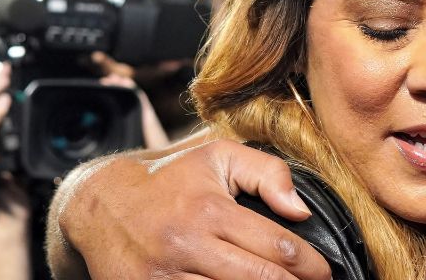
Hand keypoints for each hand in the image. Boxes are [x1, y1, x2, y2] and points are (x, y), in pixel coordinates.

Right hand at [47, 137, 331, 279]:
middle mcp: (188, 246)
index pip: (277, 246)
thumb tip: (301, 210)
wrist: (101, 205)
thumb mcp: (217, 157)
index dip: (311, 265)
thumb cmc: (170, 180)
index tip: (324, 271)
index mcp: (209, 210)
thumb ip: (267, 173)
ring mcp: (166, 278)